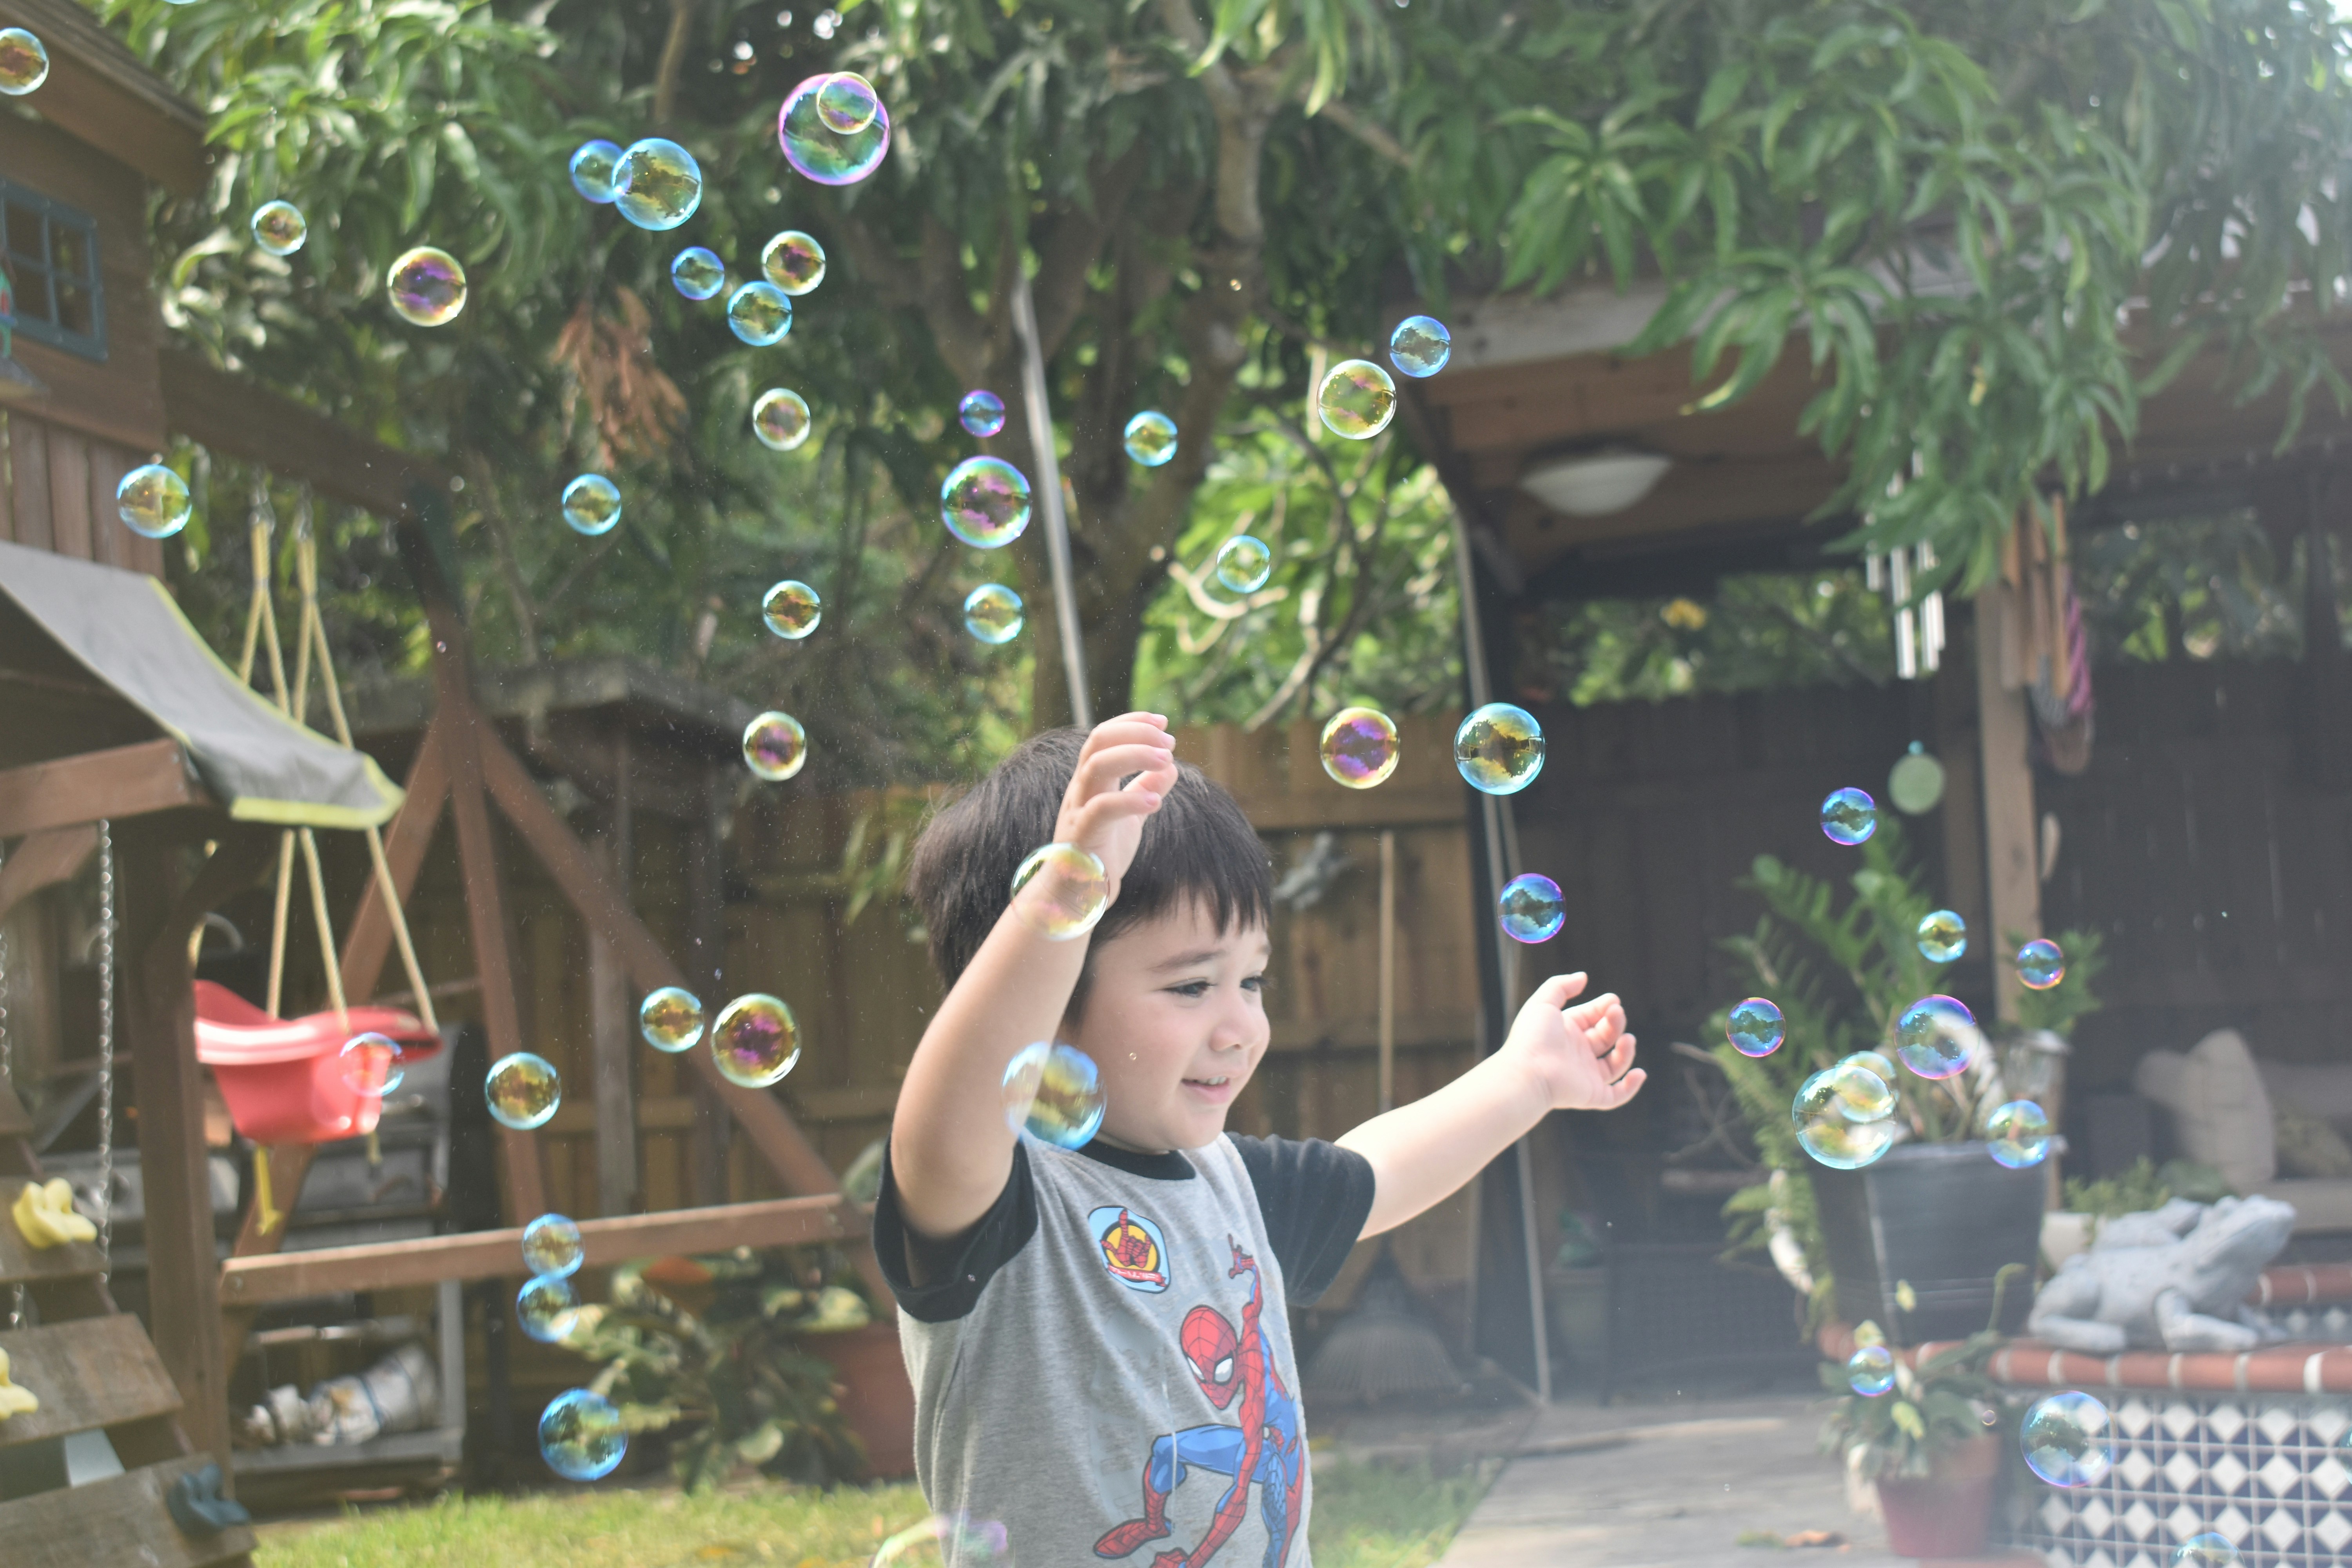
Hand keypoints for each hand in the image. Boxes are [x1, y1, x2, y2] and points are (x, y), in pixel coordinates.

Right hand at [1052, 712, 1179, 896]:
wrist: (1078, 894)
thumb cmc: (1102, 852)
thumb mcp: (1130, 816)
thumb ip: (1144, 789)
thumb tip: (1170, 767)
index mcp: (1091, 780)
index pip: (1104, 736)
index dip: (1133, 723)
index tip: (1163, 722)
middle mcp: (1081, 788)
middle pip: (1098, 742)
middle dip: (1135, 733)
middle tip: (1169, 742)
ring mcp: (1078, 809)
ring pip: (1096, 766)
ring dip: (1134, 756)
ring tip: (1166, 760)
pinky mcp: (1082, 835)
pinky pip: (1102, 809)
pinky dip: (1131, 801)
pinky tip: (1157, 802)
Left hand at [1503, 973, 1643, 1111]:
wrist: (1528, 1073)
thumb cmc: (1532, 1037)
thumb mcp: (1543, 1002)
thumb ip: (1561, 986)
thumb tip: (1583, 977)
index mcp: (1566, 1032)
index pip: (1591, 1017)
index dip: (1603, 1007)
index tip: (1613, 1000)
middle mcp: (1576, 1053)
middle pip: (1605, 1037)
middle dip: (1615, 1023)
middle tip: (1616, 1012)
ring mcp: (1585, 1075)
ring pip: (1614, 1064)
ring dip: (1626, 1051)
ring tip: (1627, 1038)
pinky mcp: (1591, 1094)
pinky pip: (1616, 1095)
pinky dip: (1631, 1087)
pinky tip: (1639, 1073)